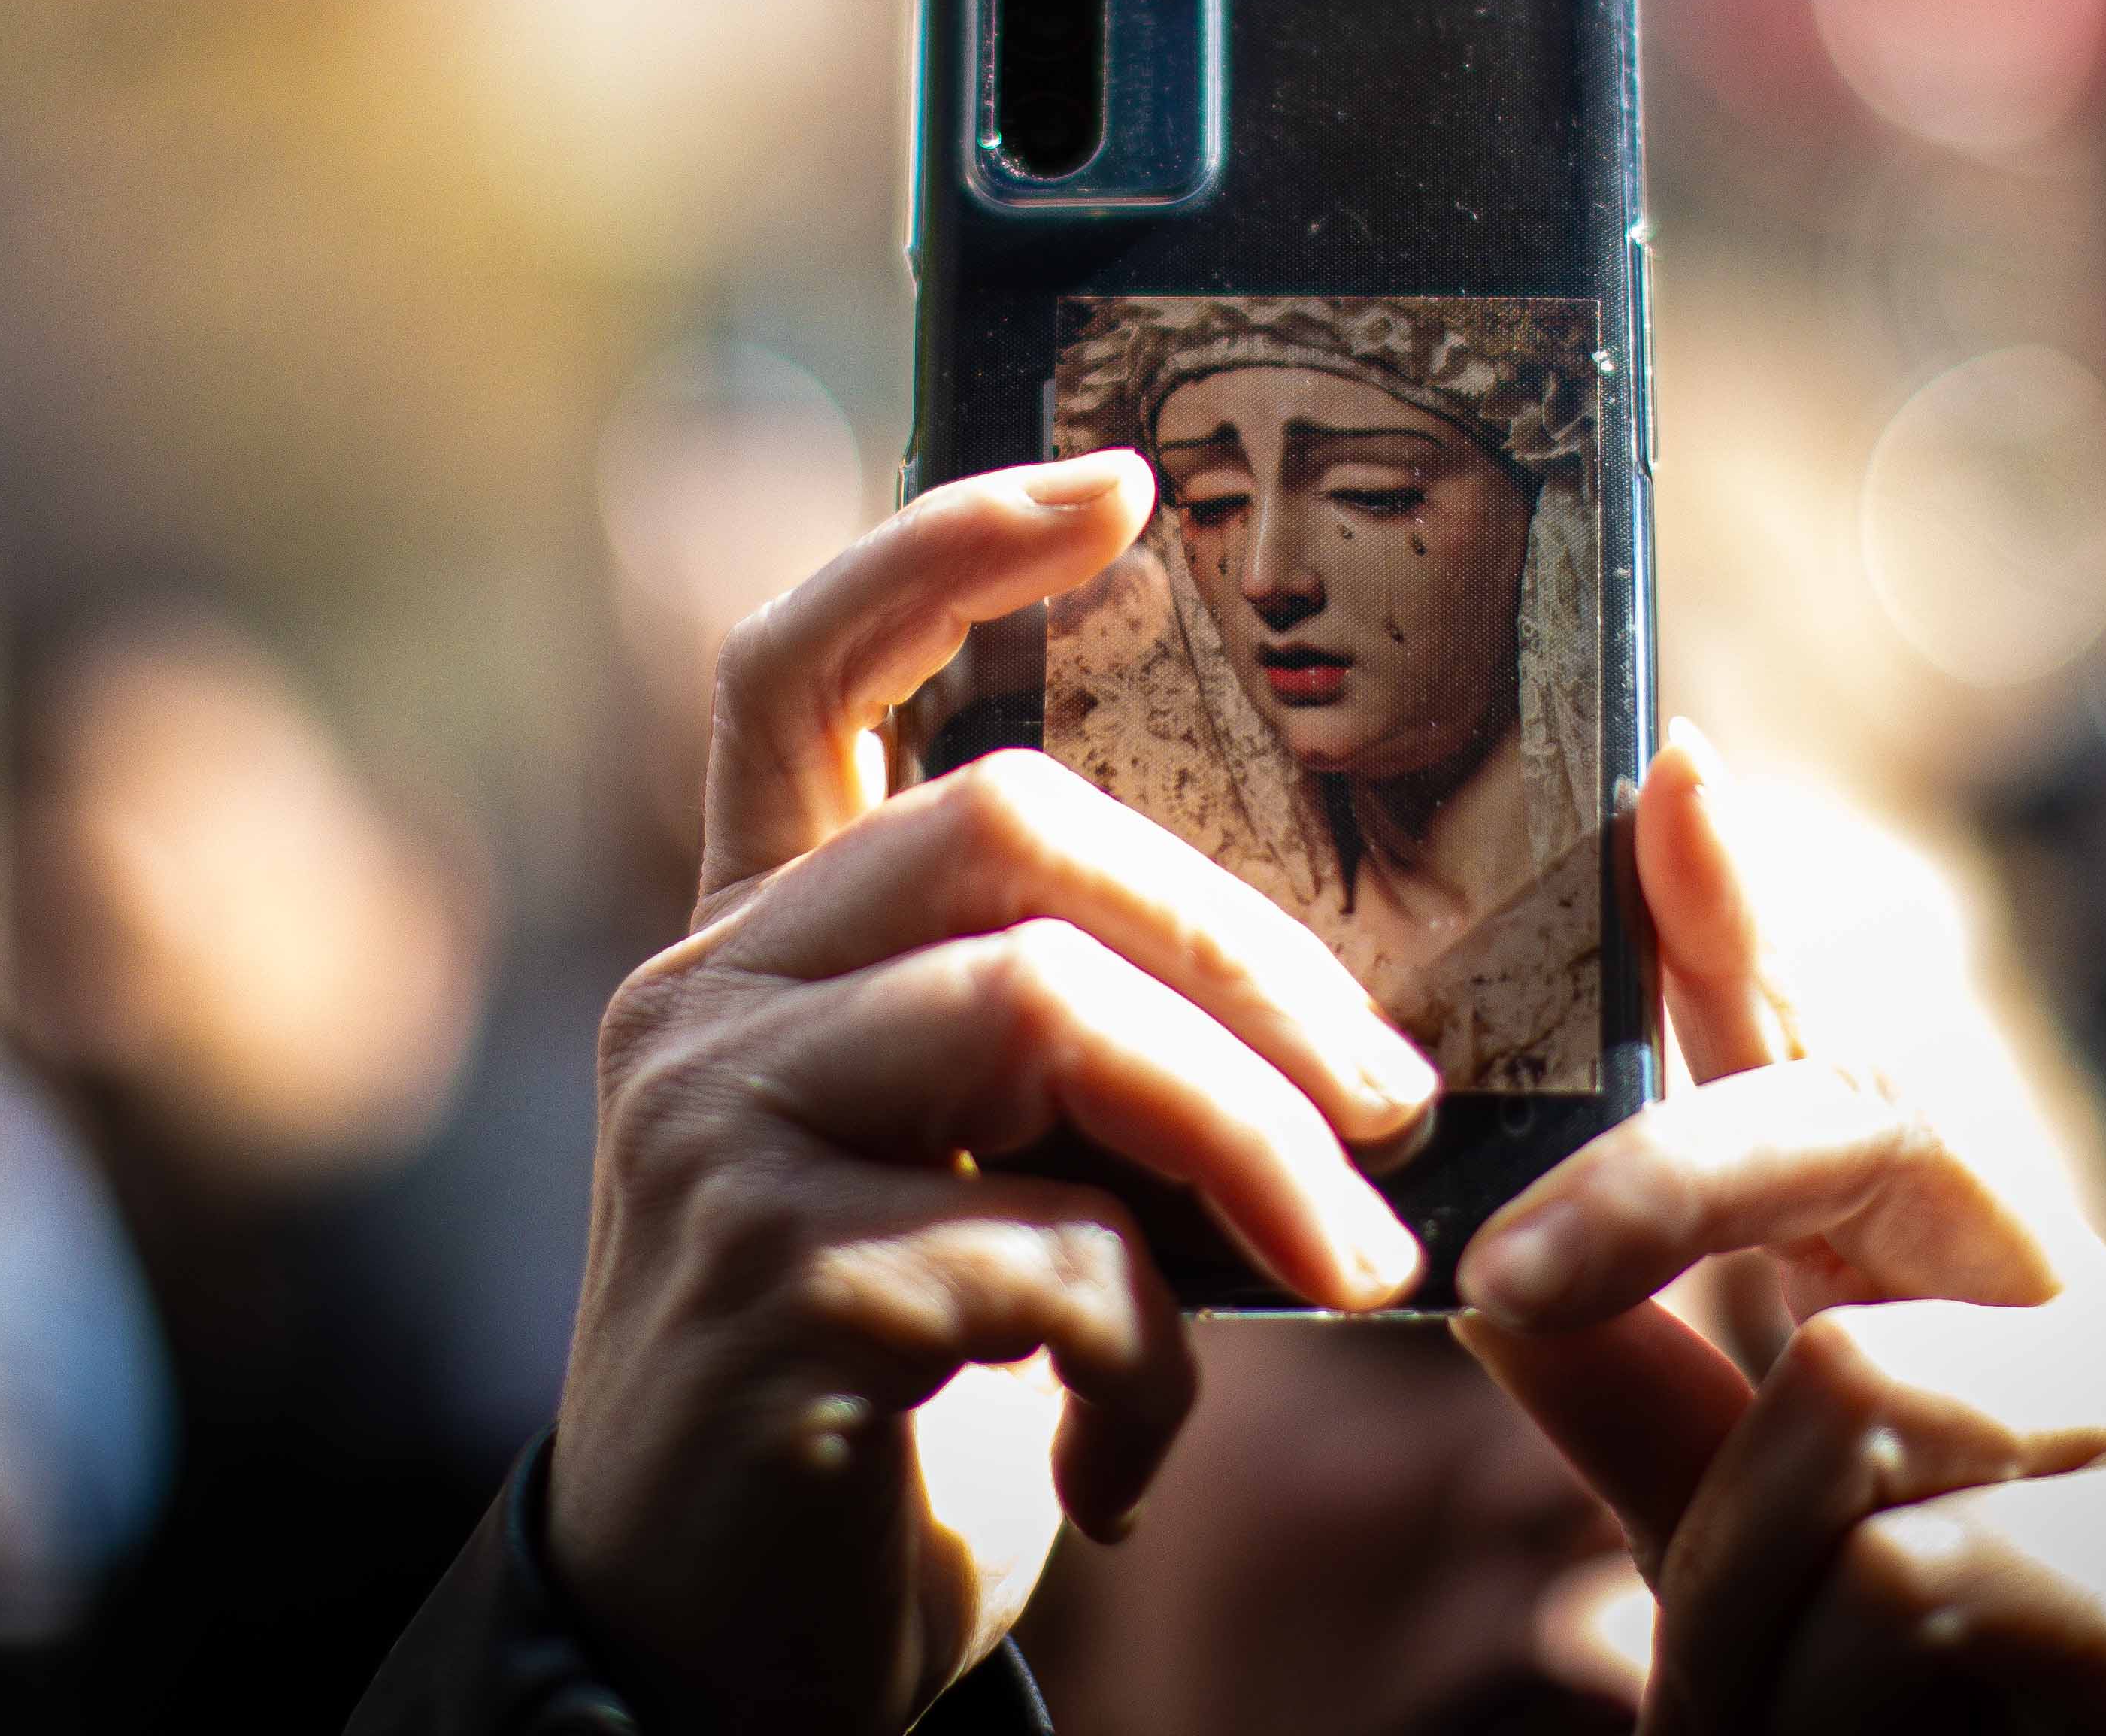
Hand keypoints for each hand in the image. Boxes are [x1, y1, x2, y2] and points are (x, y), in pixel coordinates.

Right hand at [549, 455, 1440, 1735]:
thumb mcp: (972, 1182)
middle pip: (1007, 829)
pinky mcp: (765, 1281)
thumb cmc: (890, 1394)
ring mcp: (714, 1130)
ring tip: (1352, 1269)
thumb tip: (1322, 993)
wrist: (713, 1656)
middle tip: (1398, 1097)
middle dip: (1251, 950)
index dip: (946, 546)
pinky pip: (1050, 1249)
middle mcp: (706, 1000)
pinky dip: (1151, 1365)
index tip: (1114, 487)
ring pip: (1046, 1009)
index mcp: (759, 944)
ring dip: (1254, 1143)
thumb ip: (1059, 1054)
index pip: (805, 668)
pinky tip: (1131, 1458)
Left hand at [1458, 731, 2105, 1735]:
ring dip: (1736, 1610)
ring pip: (1832, 1414)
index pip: (1836, 1073)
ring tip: (1768, 1721)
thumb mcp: (1749, 1547)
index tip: (1670, 774)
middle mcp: (2071, 1317)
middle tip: (1488, 1284)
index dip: (1744, 926)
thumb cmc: (1927, 1721)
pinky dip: (1811, 1703)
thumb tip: (1493, 1284)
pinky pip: (1897, 1585)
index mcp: (1959, 1293)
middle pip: (1845, 1141)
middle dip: (1651, 1190)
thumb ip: (1646, 1414)